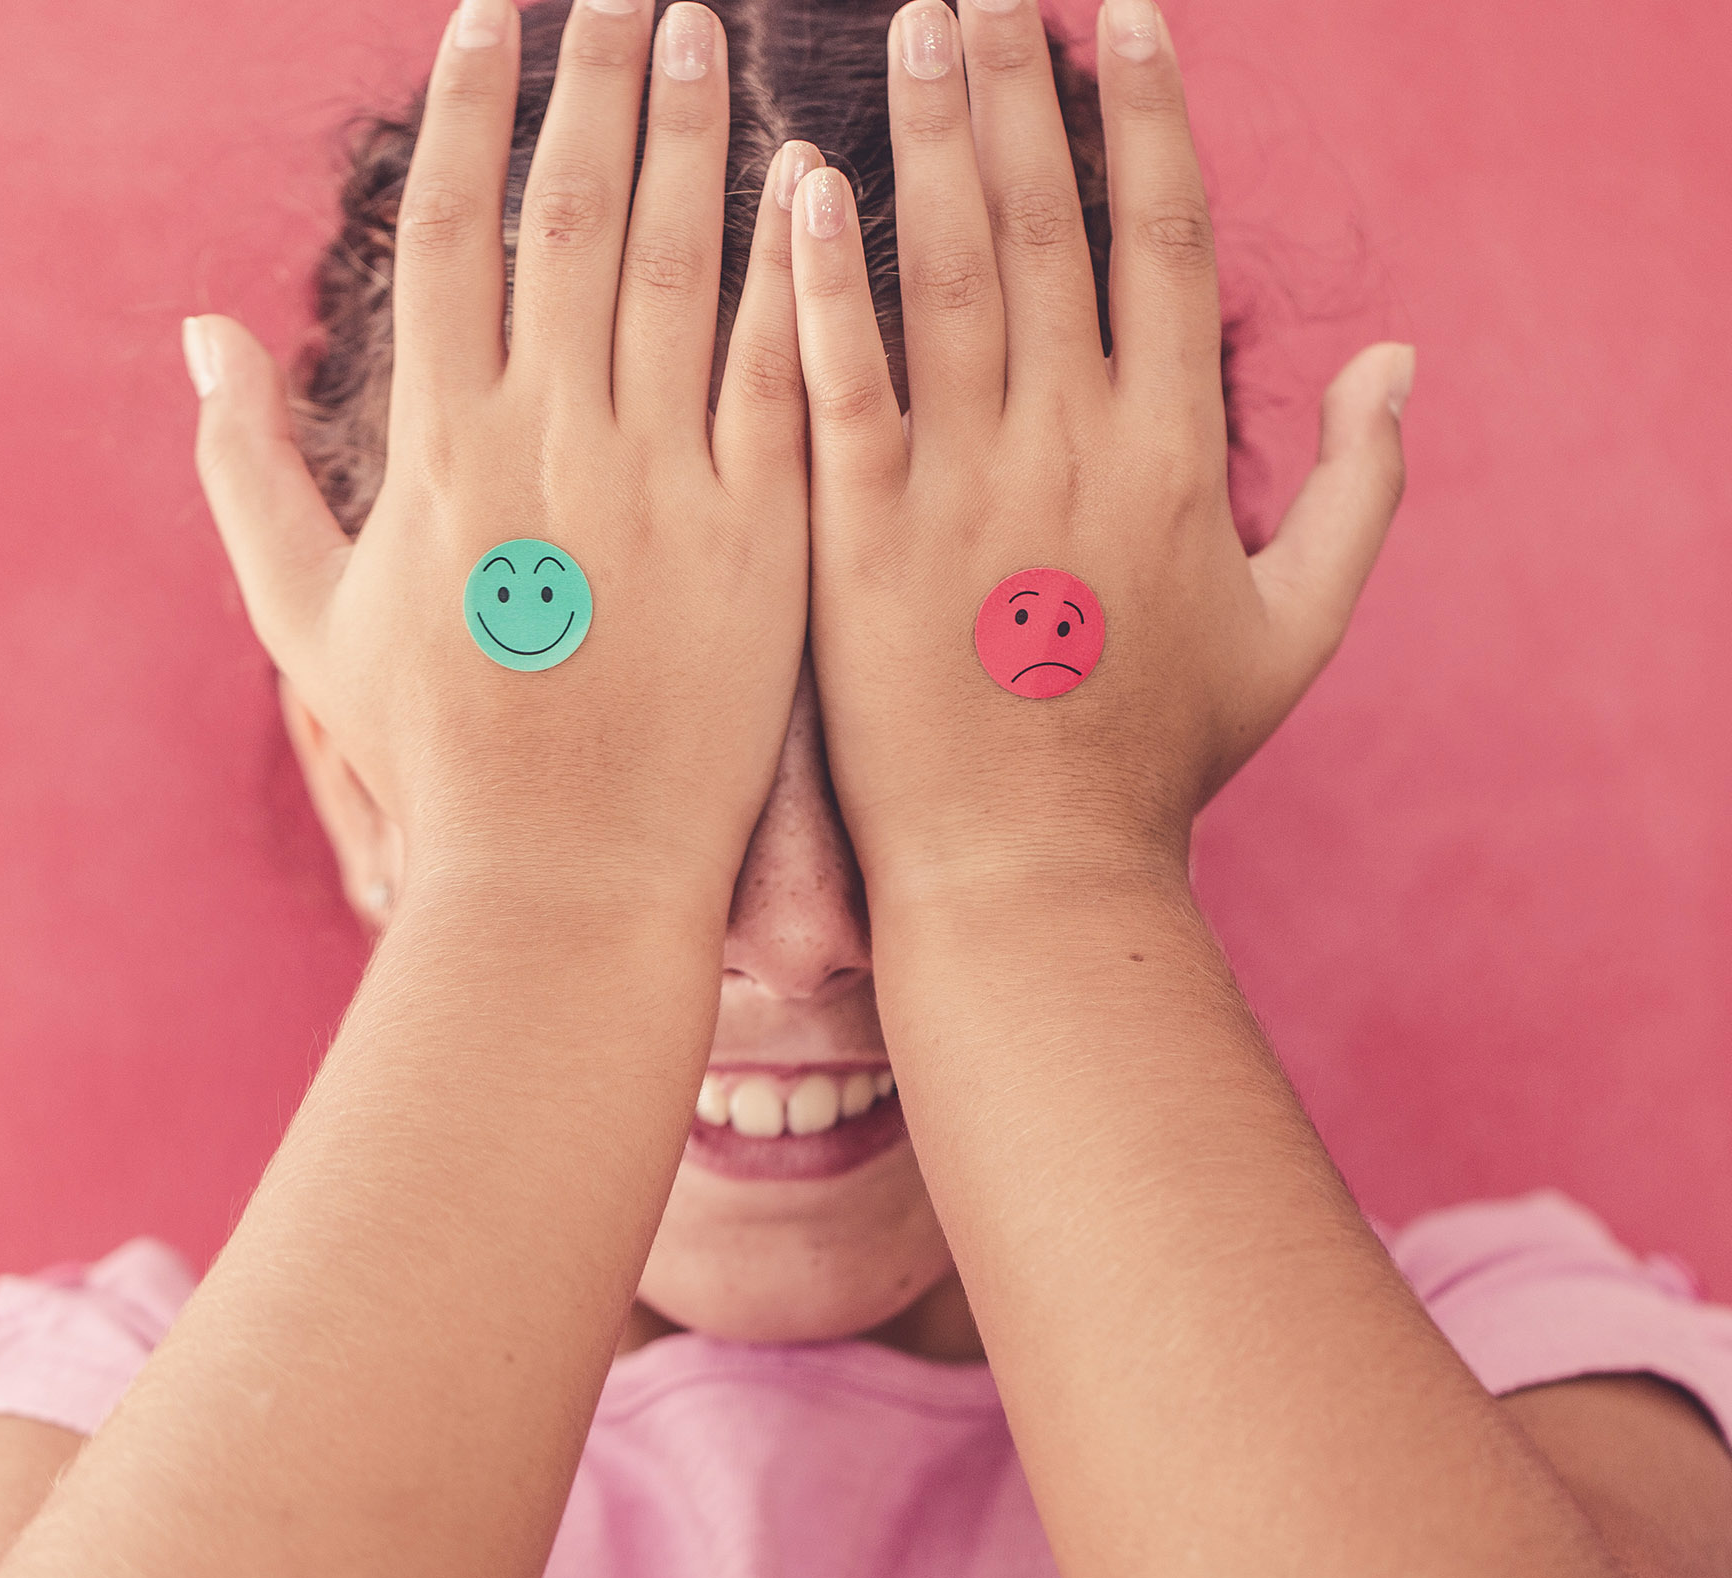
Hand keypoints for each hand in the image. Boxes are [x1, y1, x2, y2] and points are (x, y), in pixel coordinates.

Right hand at [186, 0, 809, 910]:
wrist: (565, 881)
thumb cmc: (435, 763)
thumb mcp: (308, 623)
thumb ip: (245, 475)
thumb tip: (199, 333)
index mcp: (438, 452)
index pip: (451, 234)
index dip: (471, 111)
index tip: (492, 14)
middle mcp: (546, 445)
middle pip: (571, 217)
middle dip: (597, 84)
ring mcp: (659, 490)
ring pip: (676, 271)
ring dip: (693, 139)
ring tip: (708, 34)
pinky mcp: (759, 543)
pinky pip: (777, 381)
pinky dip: (792, 277)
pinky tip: (810, 186)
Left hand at [789, 0, 1412, 899]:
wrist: (1034, 875)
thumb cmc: (1160, 762)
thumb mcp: (1300, 632)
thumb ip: (1365, 489)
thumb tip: (1401, 359)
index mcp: (1176, 451)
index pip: (1164, 239)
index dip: (1151, 115)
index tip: (1128, 18)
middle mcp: (1075, 446)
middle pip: (1048, 223)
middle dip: (1021, 88)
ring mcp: (965, 493)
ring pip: (948, 276)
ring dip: (931, 138)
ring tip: (912, 26)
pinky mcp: (861, 545)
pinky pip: (841, 390)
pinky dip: (818, 286)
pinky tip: (794, 187)